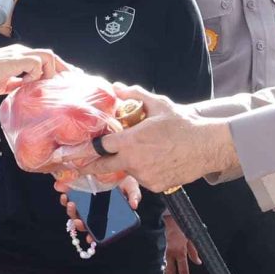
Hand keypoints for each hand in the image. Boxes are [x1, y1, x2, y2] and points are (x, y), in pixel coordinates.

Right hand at [0, 43, 65, 95]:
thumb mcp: (4, 83)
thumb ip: (18, 84)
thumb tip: (29, 91)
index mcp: (19, 56)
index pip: (44, 59)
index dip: (58, 68)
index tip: (69, 78)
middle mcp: (21, 51)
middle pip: (51, 55)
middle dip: (64, 68)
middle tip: (74, 80)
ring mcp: (18, 53)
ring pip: (47, 56)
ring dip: (48, 72)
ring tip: (41, 84)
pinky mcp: (15, 58)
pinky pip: (36, 64)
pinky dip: (35, 75)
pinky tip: (26, 82)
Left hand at [73, 90, 235, 193]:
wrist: (208, 146)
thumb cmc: (184, 124)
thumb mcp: (159, 104)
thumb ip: (134, 94)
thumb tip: (116, 87)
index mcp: (131, 141)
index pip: (98, 147)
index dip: (82, 149)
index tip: (67, 153)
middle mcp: (134, 161)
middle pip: (103, 167)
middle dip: (86, 168)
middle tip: (73, 168)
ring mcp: (145, 176)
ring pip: (126, 171)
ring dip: (126, 163)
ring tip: (143, 152)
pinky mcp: (156, 186)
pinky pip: (142, 178)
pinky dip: (144, 170)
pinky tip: (156, 159)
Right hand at [162, 212, 198, 273]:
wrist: (169, 215)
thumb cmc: (181, 225)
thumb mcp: (192, 237)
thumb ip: (194, 251)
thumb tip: (198, 262)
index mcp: (180, 250)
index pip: (183, 268)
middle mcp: (171, 252)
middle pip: (171, 270)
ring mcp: (164, 249)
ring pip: (165, 265)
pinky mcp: (160, 246)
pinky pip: (161, 258)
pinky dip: (162, 264)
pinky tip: (160, 269)